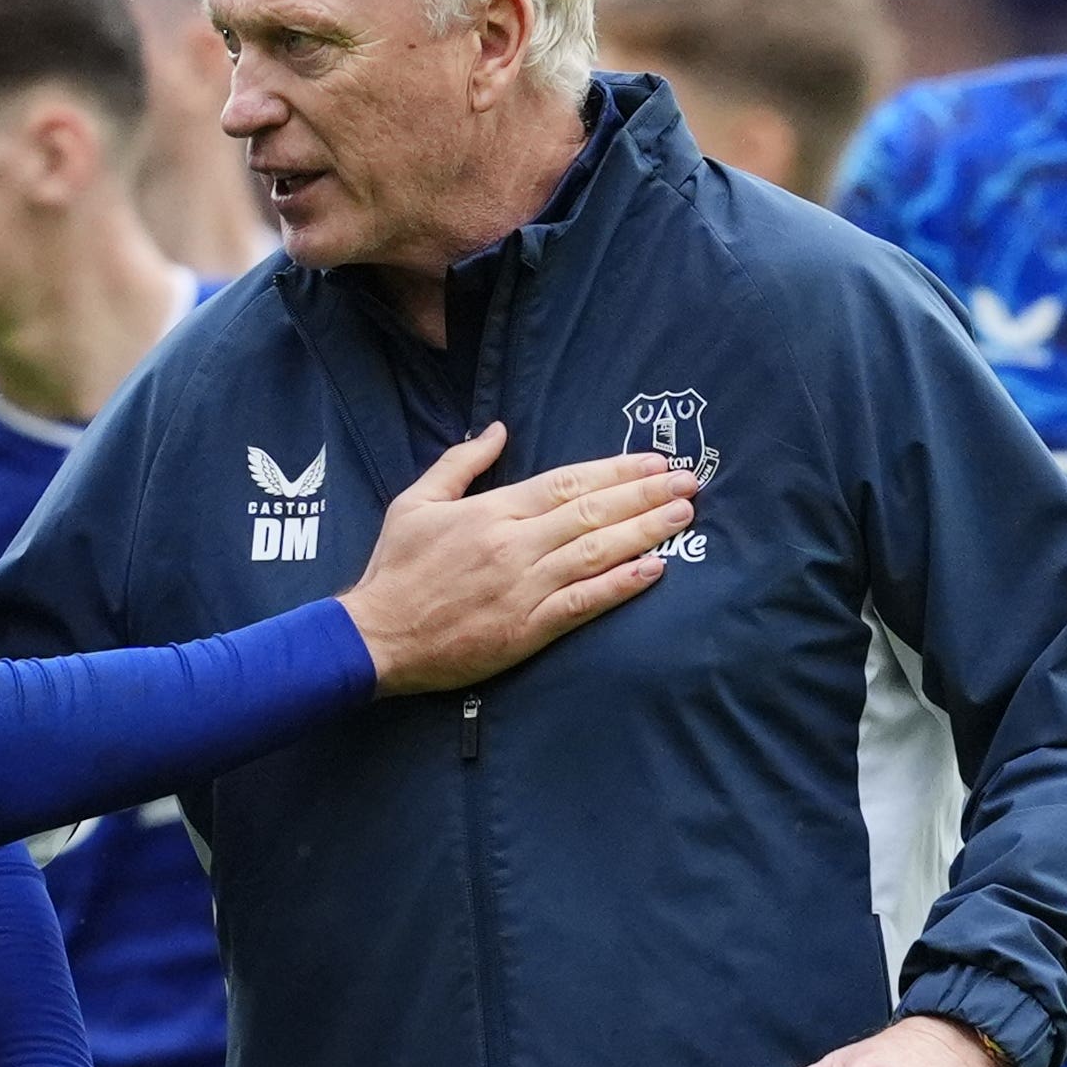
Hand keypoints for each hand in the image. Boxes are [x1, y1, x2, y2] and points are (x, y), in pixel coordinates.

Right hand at [338, 425, 697, 695]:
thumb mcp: (416, 501)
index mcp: (492, 511)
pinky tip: (655, 571)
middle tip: (690, 482)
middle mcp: (515, 545)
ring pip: (596, 553)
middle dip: (645, 494)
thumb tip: (497, 429)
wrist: (377, 637)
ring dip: (645, 532)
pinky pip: (583, 604)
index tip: (654, 461)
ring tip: (683, 516)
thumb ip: (460, 463)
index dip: (616, 470)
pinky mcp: (527, 629)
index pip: (567, 482)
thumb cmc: (395, 569)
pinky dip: (621, 586)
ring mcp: (524, 588)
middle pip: (592, 513)